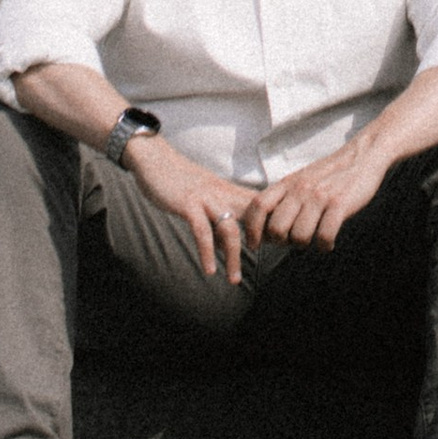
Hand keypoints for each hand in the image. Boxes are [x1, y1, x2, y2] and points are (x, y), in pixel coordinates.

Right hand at [131, 134, 260, 283]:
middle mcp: (222, 193)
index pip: (259, 205)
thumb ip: (221, 211)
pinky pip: (202, 230)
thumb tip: (231, 240)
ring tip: (234, 280)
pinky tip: (209, 270)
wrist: (154, 159)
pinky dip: (207, 252)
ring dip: (233, 257)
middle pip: (252, 217)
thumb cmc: (180, 180)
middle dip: (265, 238)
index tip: (283, 241)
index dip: (272, 222)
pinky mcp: (188, 204)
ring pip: (229, 229)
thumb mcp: (206, 193)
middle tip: (272, 259)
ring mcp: (206, 198)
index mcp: (228, 191)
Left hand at [246, 136, 384, 255]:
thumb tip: (265, 229)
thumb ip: (284, 199)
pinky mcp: (339, 203)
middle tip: (294, 241)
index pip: (258, 206)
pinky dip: (325, 245)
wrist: (362, 156)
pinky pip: (324, 237)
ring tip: (315, 239)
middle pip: (276, 228)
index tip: (254, 245)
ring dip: (306, 245)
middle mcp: (300, 189)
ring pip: (299, 237)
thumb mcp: (301, 180)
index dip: (251, 230)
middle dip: (282, 243)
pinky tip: (329, 242)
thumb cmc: (330, 174)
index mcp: (288, 183)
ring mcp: (319, 196)